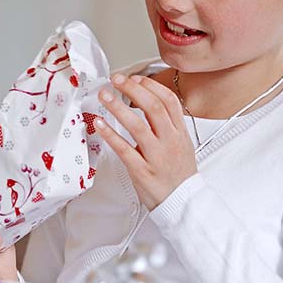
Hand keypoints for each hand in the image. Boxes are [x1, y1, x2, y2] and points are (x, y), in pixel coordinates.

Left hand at [96, 73, 197, 209]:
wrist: (183, 203)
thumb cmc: (178, 175)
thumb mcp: (182, 145)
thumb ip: (168, 125)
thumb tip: (148, 103)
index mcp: (179, 133)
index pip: (169, 101)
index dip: (151, 86)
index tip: (136, 78)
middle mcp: (170, 141)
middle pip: (153, 107)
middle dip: (133, 89)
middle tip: (116, 80)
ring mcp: (156, 156)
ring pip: (137, 125)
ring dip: (118, 107)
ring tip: (105, 95)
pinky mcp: (142, 171)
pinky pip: (124, 149)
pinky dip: (110, 134)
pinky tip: (99, 124)